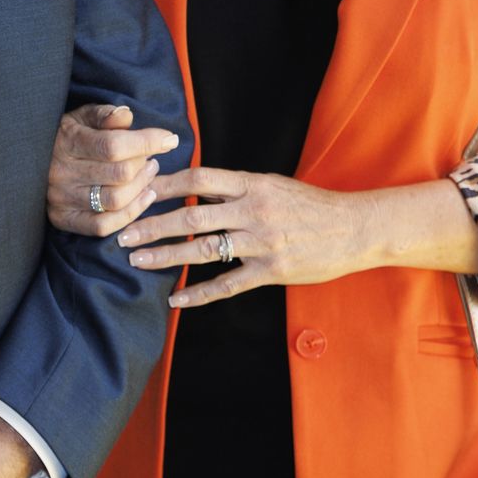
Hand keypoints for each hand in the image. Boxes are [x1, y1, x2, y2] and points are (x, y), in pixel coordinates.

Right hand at [45, 103, 179, 238]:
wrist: (26, 159)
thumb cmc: (64, 135)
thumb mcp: (81, 116)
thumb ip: (105, 115)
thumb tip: (128, 116)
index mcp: (67, 141)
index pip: (114, 146)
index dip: (147, 142)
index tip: (169, 138)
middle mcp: (61, 172)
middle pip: (119, 175)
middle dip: (145, 165)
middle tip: (154, 158)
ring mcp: (61, 198)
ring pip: (115, 202)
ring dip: (142, 188)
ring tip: (149, 174)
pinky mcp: (62, 218)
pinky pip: (102, 226)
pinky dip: (129, 215)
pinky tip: (143, 198)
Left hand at [118, 166, 377, 306]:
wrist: (356, 228)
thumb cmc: (311, 205)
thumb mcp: (273, 184)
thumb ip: (237, 186)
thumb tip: (194, 184)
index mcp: (253, 184)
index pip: (199, 179)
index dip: (165, 184)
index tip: (137, 189)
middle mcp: (254, 211)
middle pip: (192, 216)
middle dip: (152, 225)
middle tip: (122, 233)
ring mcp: (262, 243)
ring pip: (204, 250)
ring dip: (166, 256)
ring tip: (137, 260)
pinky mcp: (272, 271)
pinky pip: (228, 284)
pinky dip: (199, 293)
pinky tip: (176, 298)